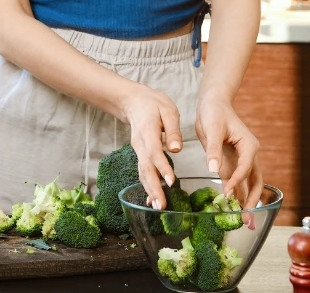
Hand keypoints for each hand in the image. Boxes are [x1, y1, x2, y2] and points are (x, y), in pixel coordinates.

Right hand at [121, 86, 182, 210]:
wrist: (133, 101)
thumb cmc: (153, 104)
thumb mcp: (167, 109)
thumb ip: (172, 129)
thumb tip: (176, 149)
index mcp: (148, 131)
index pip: (154, 152)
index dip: (162, 168)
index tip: (172, 182)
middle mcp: (140, 144)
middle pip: (146, 168)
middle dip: (154, 188)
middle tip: (162, 205)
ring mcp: (137, 150)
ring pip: (142, 173)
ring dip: (150, 190)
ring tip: (158, 207)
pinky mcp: (140, 154)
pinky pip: (142, 171)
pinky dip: (146, 186)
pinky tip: (152, 199)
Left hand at [195, 95, 262, 209]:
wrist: (213, 104)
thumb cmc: (214, 113)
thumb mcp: (213, 129)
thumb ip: (213, 150)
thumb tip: (213, 170)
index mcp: (249, 145)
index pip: (246, 168)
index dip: (237, 181)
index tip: (227, 193)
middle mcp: (250, 154)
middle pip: (256, 182)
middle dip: (253, 201)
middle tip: (248, 220)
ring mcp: (243, 160)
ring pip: (250, 184)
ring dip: (248, 202)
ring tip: (246, 221)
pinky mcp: (233, 163)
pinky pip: (238, 181)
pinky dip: (238, 195)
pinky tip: (235, 208)